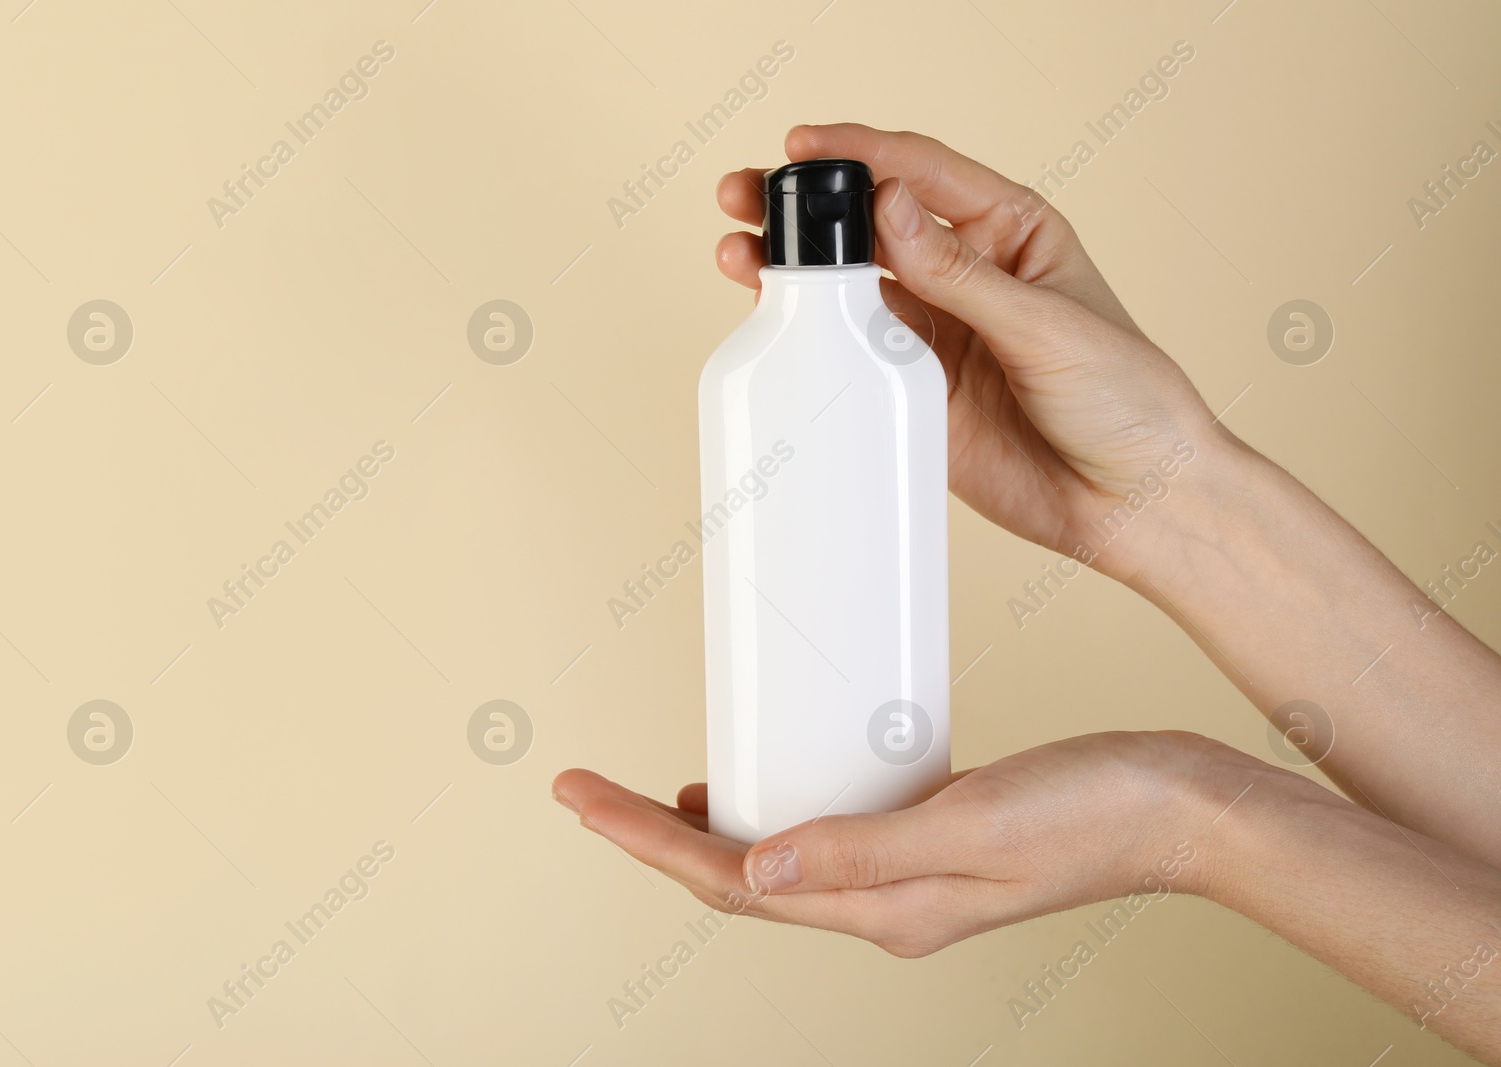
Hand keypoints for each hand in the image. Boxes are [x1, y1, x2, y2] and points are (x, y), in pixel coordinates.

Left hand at [553, 731, 1227, 957]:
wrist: (1182, 807)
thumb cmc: (1094, 813)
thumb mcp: (969, 827)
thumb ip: (860, 850)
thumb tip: (752, 869)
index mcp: (886, 909)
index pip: (730, 883)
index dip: (642, 839)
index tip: (580, 795)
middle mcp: (886, 904)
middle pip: (736, 879)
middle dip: (651, 836)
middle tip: (587, 788)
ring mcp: (907, 877)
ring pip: (775, 861)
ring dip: (704, 832)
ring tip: (648, 799)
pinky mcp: (929, 838)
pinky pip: (823, 835)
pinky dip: (774, 812)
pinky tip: (762, 786)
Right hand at [717, 123, 1234, 582]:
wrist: (1136, 504)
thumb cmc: (1128, 400)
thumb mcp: (1046, 325)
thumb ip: (960, 273)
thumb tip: (888, 211)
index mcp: (1010, 232)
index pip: (921, 175)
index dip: (860, 153)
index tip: (802, 146)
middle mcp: (965, 276)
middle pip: (870, 225)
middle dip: (807, 207)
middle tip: (747, 195)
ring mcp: (937, 335)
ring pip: (850, 288)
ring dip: (796, 270)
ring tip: (739, 253)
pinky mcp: (916, 393)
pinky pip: (854, 357)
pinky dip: (814, 339)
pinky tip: (778, 323)